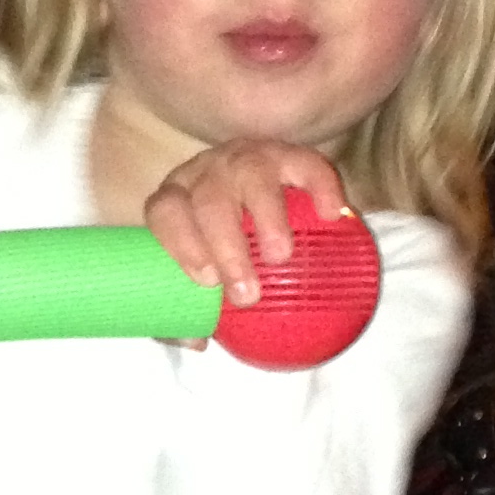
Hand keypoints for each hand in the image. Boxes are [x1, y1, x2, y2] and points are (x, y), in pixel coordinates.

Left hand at [145, 137, 351, 307]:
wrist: (260, 189)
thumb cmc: (219, 241)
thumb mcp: (199, 268)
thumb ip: (188, 305)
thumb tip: (196, 340)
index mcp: (176, 199)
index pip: (165, 212)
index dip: (182, 243)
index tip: (207, 281)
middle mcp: (207, 173)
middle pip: (210, 202)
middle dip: (227, 248)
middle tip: (247, 293)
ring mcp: (247, 159)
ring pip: (253, 176)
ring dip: (266, 218)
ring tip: (279, 256)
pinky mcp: (288, 154)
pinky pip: (306, 163)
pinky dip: (320, 186)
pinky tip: (330, 215)